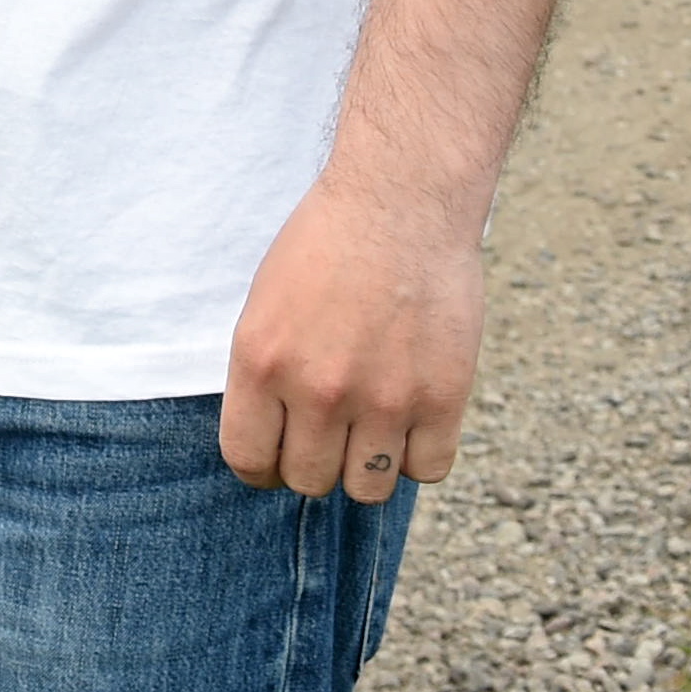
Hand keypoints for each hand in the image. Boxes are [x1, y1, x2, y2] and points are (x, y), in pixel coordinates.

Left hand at [218, 174, 484, 500]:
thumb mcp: (265, 306)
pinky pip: (427, 471)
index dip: (263, 465)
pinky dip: (418, 456)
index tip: (279, 452)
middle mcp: (318, 390)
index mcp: (260, 362)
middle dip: (315, 463)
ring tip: (371, 428)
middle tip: (329, 433)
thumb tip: (274, 441)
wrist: (399, 203)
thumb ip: (265, 376)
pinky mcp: (442, 398)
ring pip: (367, 488)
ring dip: (366, 466)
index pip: (248, 460)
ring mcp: (383, 398)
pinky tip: (412, 421)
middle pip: (309, 481)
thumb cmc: (325, 246)